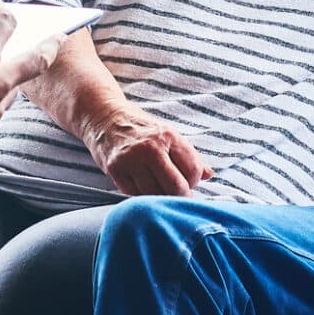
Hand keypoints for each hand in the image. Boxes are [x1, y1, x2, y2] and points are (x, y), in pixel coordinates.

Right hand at [88, 106, 211, 195]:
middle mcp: (150, 147)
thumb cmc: (140, 128)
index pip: (193, 170)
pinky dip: (141, 194)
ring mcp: (131, 160)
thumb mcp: (167, 133)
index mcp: (168, 136)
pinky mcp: (115, 170)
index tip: (187, 183)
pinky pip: (135, 195)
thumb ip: (189, 155)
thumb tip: (209, 175)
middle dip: (179, 196)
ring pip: (155, 195)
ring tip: (157, 187)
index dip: (193, 182)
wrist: (104, 117)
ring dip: (159, 197)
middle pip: (176, 187)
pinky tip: (140, 184)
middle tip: (175, 194)